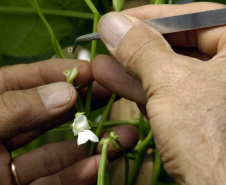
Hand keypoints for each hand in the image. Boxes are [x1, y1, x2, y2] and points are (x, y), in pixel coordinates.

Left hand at [0, 59, 137, 184]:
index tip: (90, 70)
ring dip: (90, 143)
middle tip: (114, 93)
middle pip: (50, 112)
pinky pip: (53, 179)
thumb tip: (64, 92)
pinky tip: (98, 162)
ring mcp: (10, 163)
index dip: (58, 72)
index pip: (26, 80)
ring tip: (123, 134)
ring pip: (58, 149)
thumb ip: (16, 107)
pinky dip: (77, 172)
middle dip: (83, 103)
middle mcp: (3, 130)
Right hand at [92, 2, 225, 184]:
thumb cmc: (209, 135)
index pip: (192, 18)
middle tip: (107, 40)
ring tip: (102, 61)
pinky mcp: (198, 115)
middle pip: (176, 46)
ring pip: (166, 73)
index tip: (119, 20)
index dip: (150, 18)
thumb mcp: (171, 83)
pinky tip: (113, 78)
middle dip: (136, 47)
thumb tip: (113, 23)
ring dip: (130, 69)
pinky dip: (138, 88)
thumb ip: (141, 50)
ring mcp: (213, 93)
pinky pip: (165, 94)